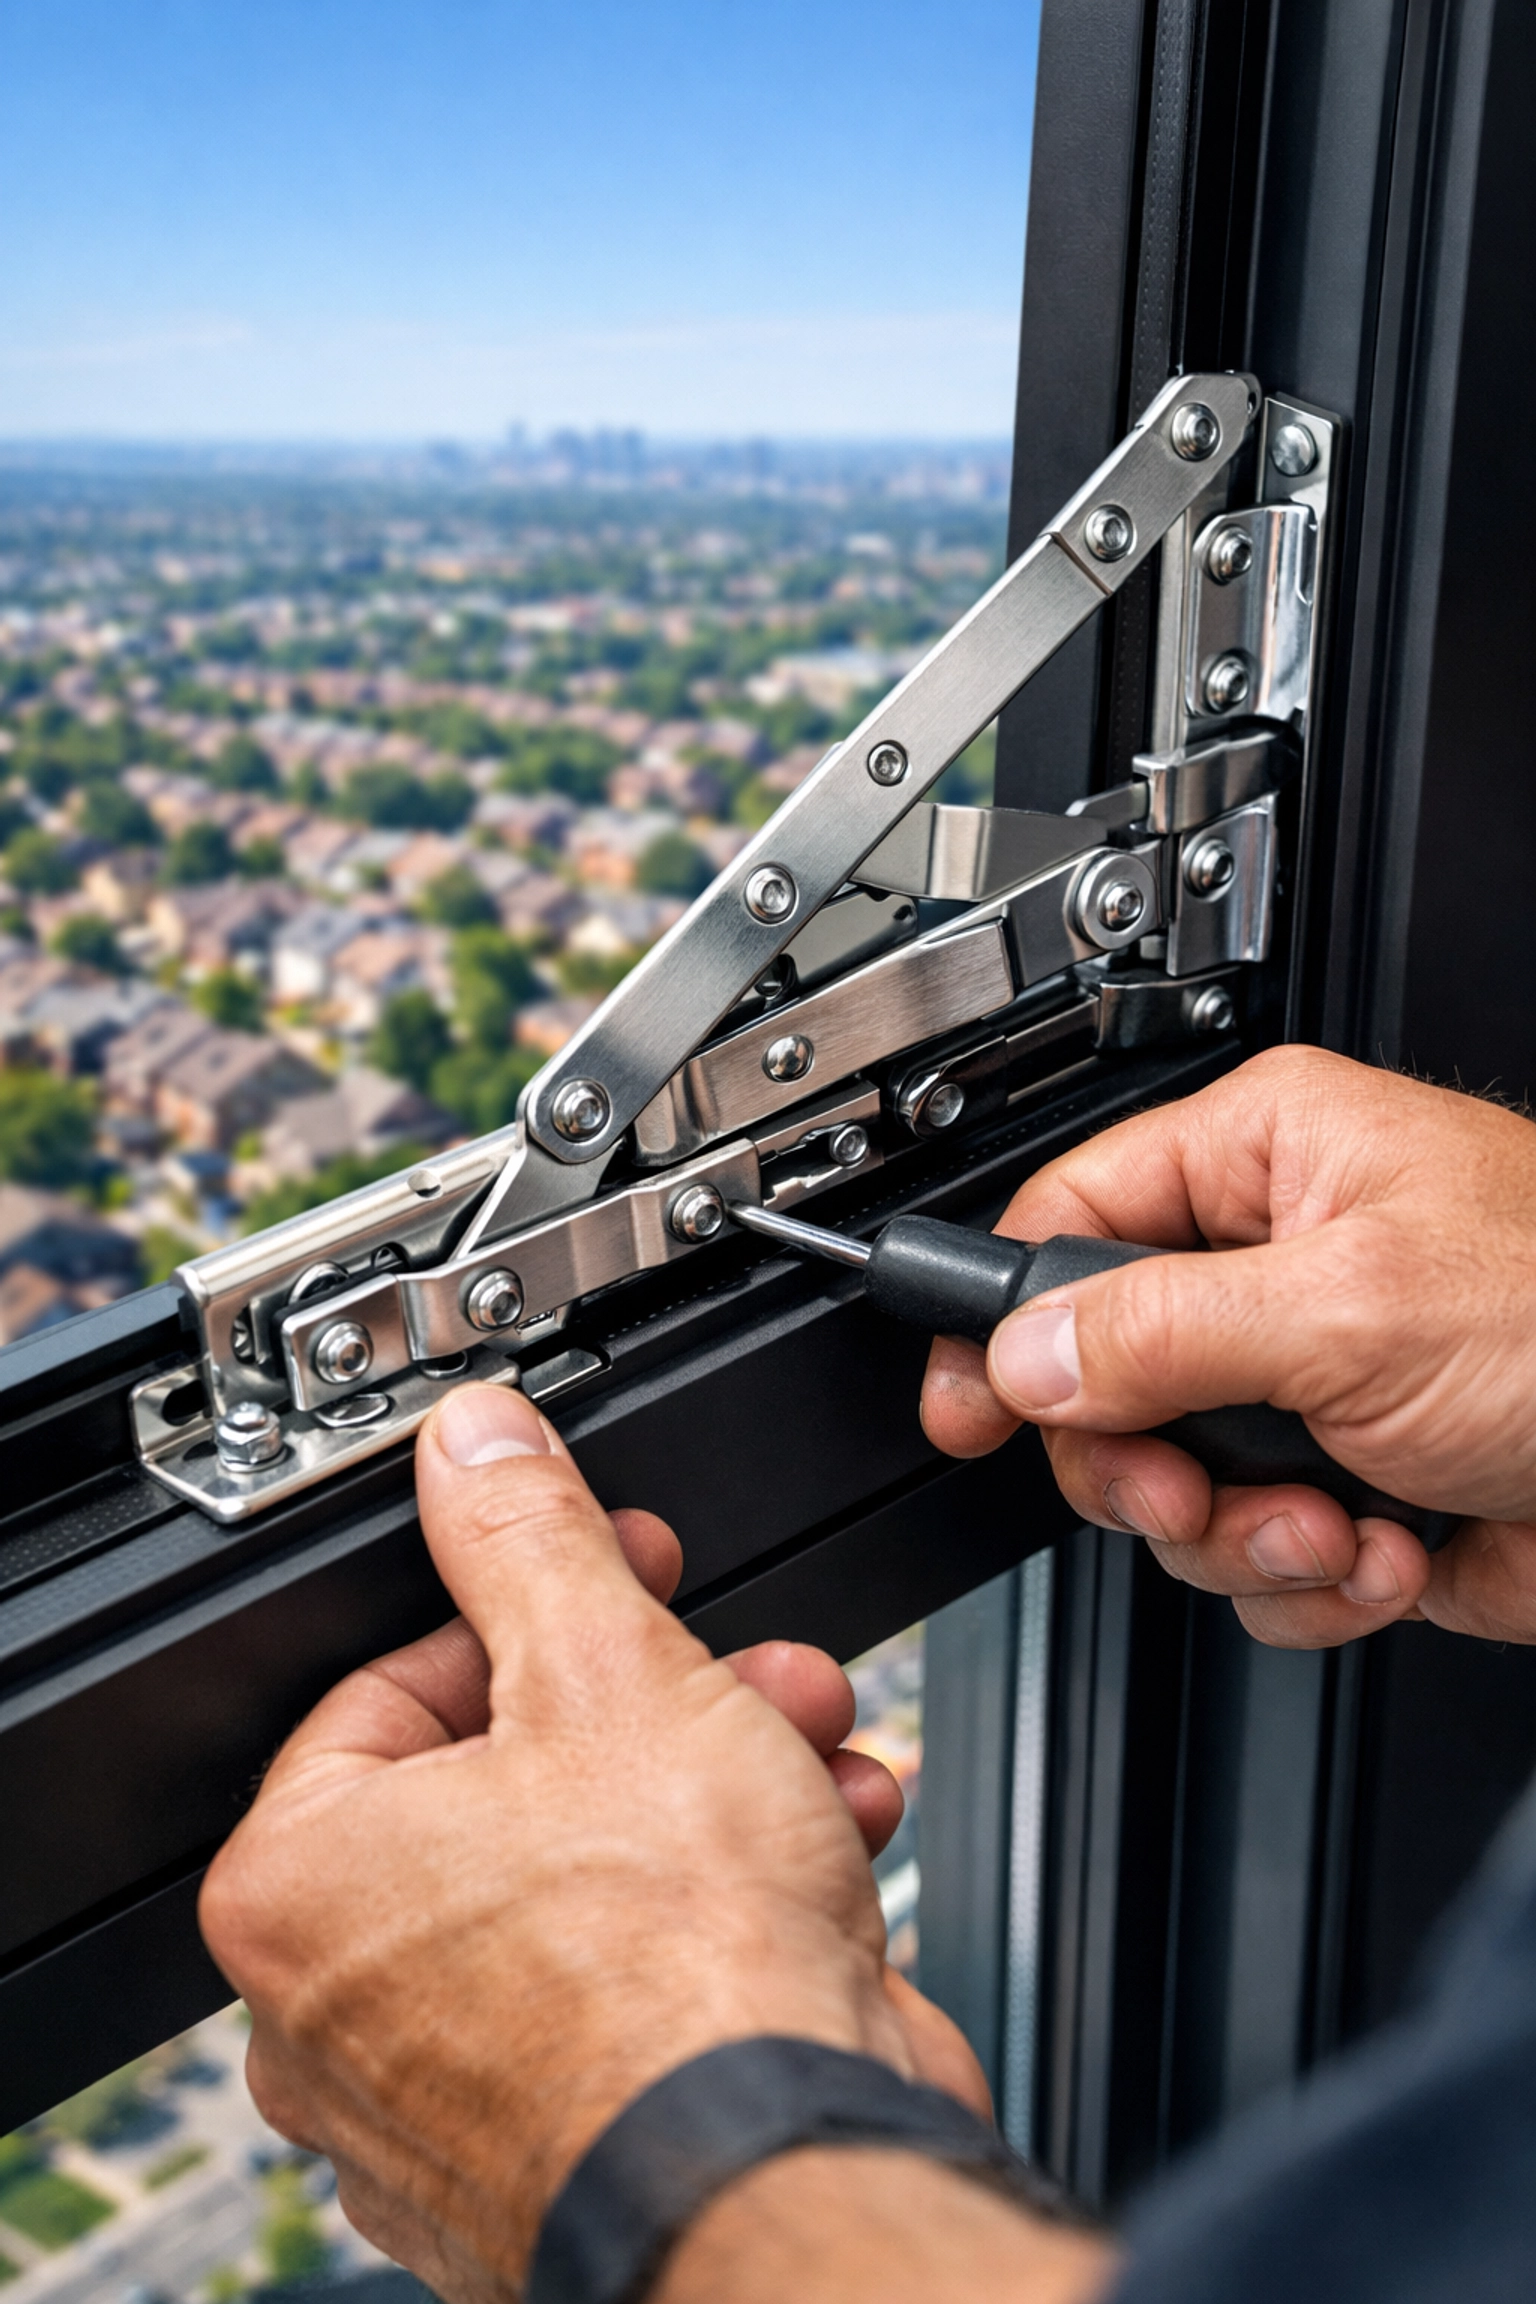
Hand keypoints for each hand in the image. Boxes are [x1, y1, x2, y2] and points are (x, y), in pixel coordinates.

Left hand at [200, 1383, 986, 2303]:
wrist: (795, 2172)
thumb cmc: (674, 1976)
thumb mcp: (609, 1668)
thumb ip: (529, 1536)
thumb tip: (473, 1444)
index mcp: (305, 1890)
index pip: (395, 1685)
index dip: (530, 1606)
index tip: (611, 1568)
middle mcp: (354, 2010)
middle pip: (514, 1779)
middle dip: (661, 1697)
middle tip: (729, 1655)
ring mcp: (462, 2092)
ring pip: (593, 1873)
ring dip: (721, 1780)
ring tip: (808, 1737)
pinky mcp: (575, 2135)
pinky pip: (640, 1974)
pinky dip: (731, 1898)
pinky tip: (828, 1839)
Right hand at [920, 1046, 1535, 1648]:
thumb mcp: (1348, 1309)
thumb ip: (1159, 1329)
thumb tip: (1023, 1356)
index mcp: (1261, 1162)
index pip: (1066, 1223)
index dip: (1005, 1323)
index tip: (966, 1407)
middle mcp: (1273, 1271)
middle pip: (1100, 1385)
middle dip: (1152, 1466)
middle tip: (1190, 1486)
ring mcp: (1309, 1388)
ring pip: (1172, 1492)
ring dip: (1250, 1538)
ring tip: (1341, 1523)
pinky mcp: (1348, 1488)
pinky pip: (1255, 1561)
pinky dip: (1318, 1584)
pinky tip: (1393, 1550)